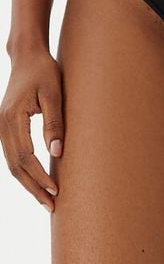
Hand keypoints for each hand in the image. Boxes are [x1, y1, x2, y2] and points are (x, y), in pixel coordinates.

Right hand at [0, 48, 63, 212]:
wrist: (27, 57)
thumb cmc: (44, 72)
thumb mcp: (54, 94)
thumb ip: (55, 123)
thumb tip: (57, 152)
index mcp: (13, 118)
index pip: (26, 157)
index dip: (41, 176)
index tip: (57, 190)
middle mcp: (3, 125)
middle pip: (15, 166)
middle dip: (34, 188)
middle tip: (52, 205)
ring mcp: (2, 127)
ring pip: (12, 164)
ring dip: (28, 183)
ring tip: (46, 199)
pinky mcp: (7, 127)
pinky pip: (12, 155)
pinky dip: (24, 171)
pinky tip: (37, 181)